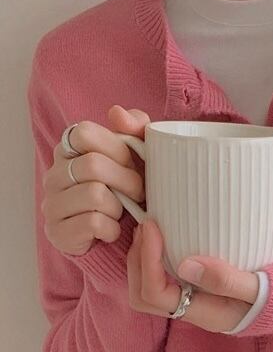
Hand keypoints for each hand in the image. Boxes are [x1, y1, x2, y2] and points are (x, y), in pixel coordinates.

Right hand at [41, 105, 147, 255]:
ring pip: (95, 195)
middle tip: (139, 194)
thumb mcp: (140, 159)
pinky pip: (93, 223)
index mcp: (70, 151)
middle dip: (128, 181)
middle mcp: (55, 174)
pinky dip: (112, 229)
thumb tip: (117, 113)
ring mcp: (52, 204)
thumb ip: (136, 129)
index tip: (132, 164)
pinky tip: (112, 230)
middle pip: (93, 166)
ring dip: (119, 207)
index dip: (117, 149)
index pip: (84, 133)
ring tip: (122, 212)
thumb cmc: (129, 193)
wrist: (121, 238)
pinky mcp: (58, 232)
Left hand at [127, 217, 259, 332]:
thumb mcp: (259, 289)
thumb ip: (226, 280)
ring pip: (147, 288)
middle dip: (137, 261)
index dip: (146, 261)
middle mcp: (192, 310)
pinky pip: (163, 277)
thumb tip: (186, 265)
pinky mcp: (197, 289)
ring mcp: (193, 301)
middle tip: (146, 227)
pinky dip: (155, 257)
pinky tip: (165, 235)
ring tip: (151, 228)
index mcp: (203, 313)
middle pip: (142, 295)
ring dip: (142, 258)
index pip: (155, 294)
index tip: (154, 227)